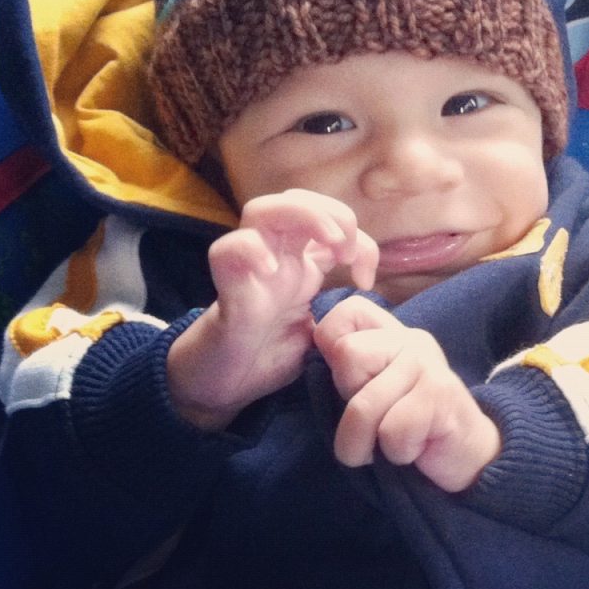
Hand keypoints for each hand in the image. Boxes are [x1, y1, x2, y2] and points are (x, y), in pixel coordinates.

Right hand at [168, 190, 377, 429]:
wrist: (223, 389)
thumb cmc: (266, 358)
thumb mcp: (317, 334)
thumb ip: (338, 315)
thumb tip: (365, 311)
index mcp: (299, 265)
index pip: (329, 223)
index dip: (359, 240)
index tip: (366, 281)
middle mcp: (274, 258)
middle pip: (295, 200)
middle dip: (331, 211)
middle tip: (346, 251)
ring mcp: (249, 270)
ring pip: (261, 210)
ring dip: (301, 215)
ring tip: (327, 244)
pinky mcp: (225, 289)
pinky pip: (227, 250)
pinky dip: (250, 249)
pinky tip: (271, 270)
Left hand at [313, 296, 500, 491]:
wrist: (468, 457)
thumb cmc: (410, 428)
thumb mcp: (373, 392)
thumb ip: (349, 367)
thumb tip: (313, 342)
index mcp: (391, 334)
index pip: (346, 311)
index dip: (332, 344)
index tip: (351, 382)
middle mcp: (410, 340)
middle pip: (347, 355)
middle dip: (349, 403)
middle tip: (377, 419)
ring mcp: (427, 364)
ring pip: (364, 405)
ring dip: (365, 444)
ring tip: (389, 446)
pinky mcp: (441, 395)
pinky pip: (392, 431)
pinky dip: (395, 453)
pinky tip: (415, 449)